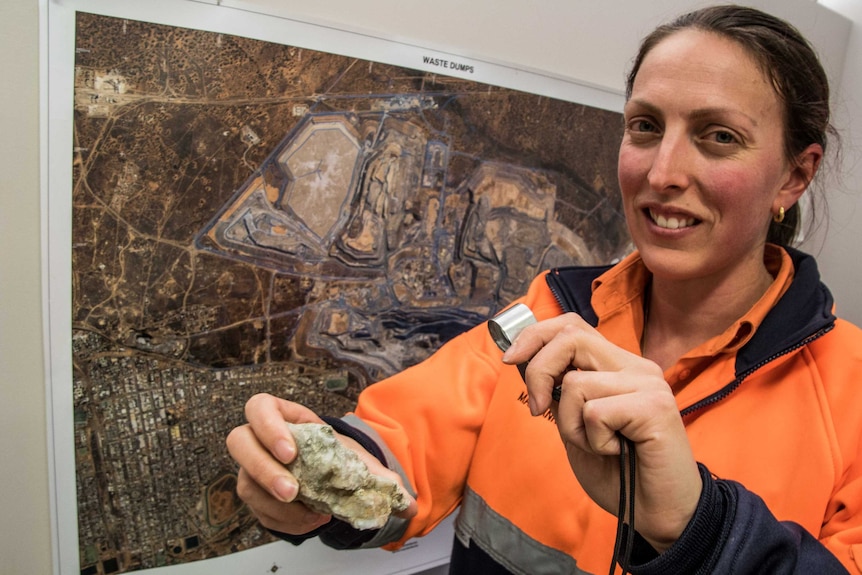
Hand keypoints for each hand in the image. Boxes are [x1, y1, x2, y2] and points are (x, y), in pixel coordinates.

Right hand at [226, 393, 416, 534]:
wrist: (333, 474)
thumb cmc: (337, 455)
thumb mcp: (357, 457)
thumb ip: (379, 475)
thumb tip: (407, 504)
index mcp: (284, 415)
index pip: (259, 407)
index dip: (268, 426)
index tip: (290, 451)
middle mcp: (261, 438)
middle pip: (239, 442)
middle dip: (265, 470)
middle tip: (293, 491)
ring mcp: (253, 467)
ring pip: (246, 483)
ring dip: (277, 504)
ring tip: (313, 512)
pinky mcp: (255, 494)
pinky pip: (259, 510)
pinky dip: (285, 520)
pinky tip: (310, 520)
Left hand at [502, 313, 700, 551]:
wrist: (658, 513)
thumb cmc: (617, 472)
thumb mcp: (576, 426)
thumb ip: (559, 393)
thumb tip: (523, 359)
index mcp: (618, 366)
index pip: (573, 325)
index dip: (536, 335)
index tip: (510, 359)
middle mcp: (636, 367)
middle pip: (571, 337)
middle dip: (539, 372)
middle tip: (539, 410)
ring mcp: (648, 384)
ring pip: (576, 383)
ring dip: (571, 424)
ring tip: (598, 446)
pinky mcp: (655, 407)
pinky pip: (595, 412)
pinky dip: (593, 440)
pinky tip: (616, 453)